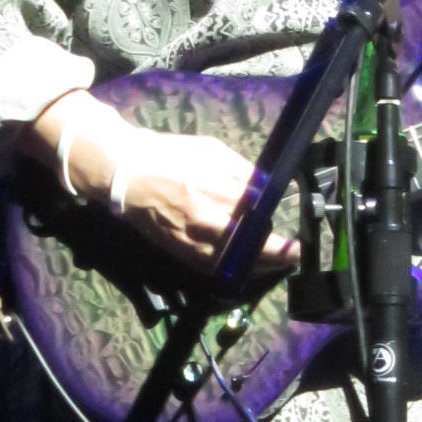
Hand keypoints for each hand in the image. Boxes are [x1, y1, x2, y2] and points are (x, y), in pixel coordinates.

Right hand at [23, 92, 297, 272]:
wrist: (126, 173)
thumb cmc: (171, 155)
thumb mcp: (212, 150)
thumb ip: (242, 171)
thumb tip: (268, 188)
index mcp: (217, 187)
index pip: (260, 215)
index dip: (279, 230)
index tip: (296, 240)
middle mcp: (207, 217)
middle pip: (252, 243)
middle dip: (277, 252)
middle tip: (294, 254)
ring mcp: (192, 237)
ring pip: (234, 261)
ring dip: (259, 265)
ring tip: (277, 263)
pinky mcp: (179, 250)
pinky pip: (212, 268)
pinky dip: (232, 271)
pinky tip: (247, 268)